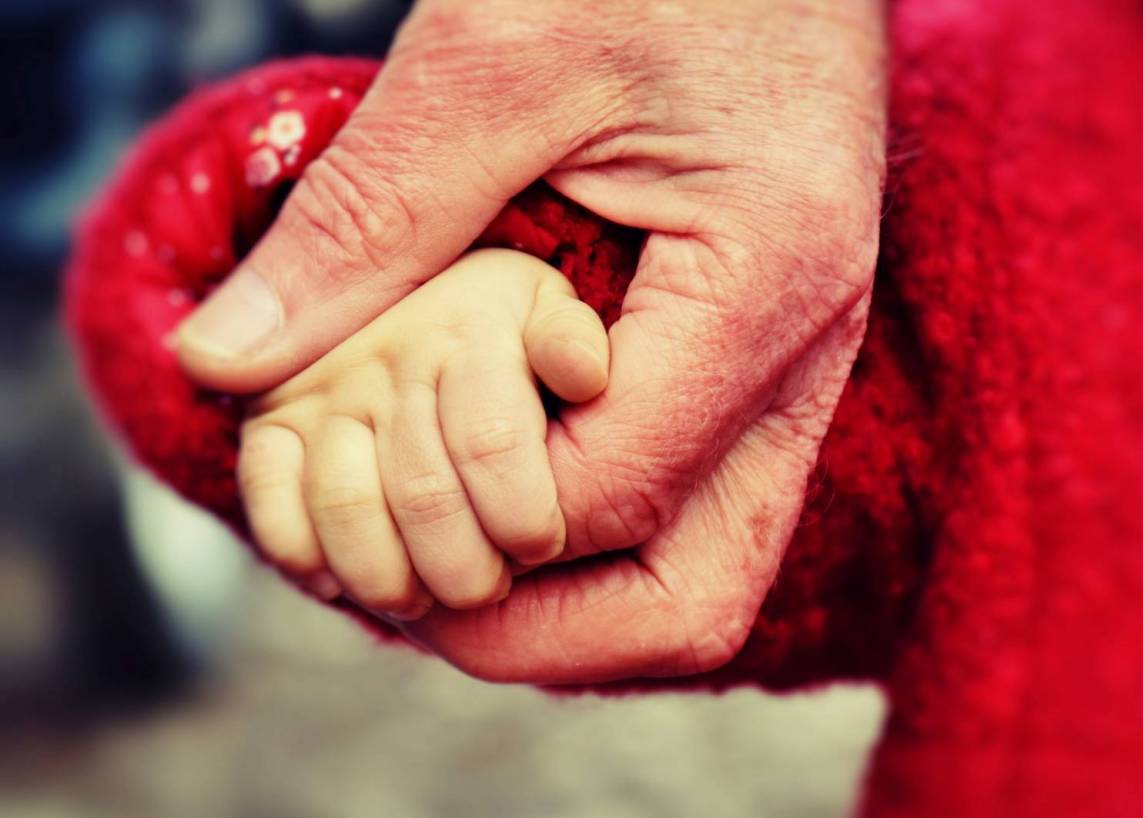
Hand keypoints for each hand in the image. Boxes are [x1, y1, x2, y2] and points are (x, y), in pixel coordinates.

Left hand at [179, 0, 886, 681]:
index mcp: (766, 287)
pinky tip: (501, 480)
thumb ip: (371, 216)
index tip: (358, 466)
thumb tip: (227, 361)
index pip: (613, 493)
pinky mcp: (776, 352)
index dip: (471, 514)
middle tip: (403, 592)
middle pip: (692, 599)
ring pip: (705, 570)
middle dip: (532, 632)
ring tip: (440, 548)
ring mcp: (805, 363)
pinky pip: (700, 503)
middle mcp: (811, 355)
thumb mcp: (502, 54)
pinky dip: (593, 533)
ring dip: (567, 599)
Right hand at [238, 250, 608, 620]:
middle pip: (423, 492)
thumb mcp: (569, 280)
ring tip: (430, 595)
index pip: (492, 442)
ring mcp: (326, 369)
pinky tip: (344, 578)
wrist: (457, 198)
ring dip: (386, 575)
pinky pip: (269, 485)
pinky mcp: (275, 398)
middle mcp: (393, 336)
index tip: (543, 546)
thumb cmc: (562, 227)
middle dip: (467, 568)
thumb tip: (580, 382)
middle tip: (494, 586)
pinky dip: (301, 547)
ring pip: (343, 504)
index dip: (524, 518)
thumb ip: (565, 327)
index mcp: (479, 305)